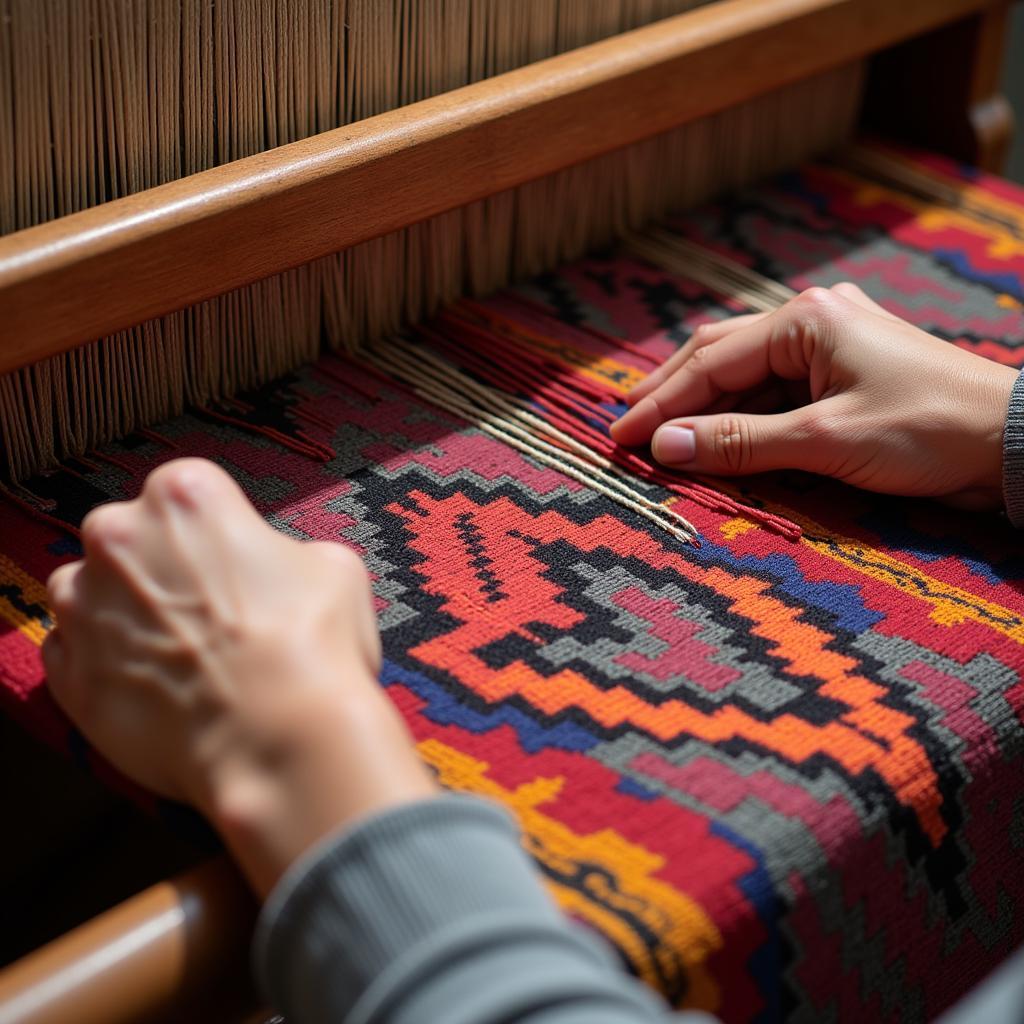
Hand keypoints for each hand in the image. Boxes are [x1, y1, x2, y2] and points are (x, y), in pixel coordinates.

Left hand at [43, 459, 435, 895]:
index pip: (187, 492)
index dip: (214, 530)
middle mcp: (116, 537)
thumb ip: (284, 552)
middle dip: (157, 565)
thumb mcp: (333, 566)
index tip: (232, 562)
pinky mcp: (67, 674)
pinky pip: (71, 654)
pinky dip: (101, 664)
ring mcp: (82, 608)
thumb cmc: (313, 643)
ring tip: (172, 651)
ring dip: (118, 610)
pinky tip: (151, 685)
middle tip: (205, 610)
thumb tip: (273, 571)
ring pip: (85, 592)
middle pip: (126, 536)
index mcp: (183, 496)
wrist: (279, 739)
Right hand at [610, 284, 1017, 508]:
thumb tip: (664, 447)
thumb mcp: (824, 440)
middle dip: (672, 396)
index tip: (620, 438)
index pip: (710, 362)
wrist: (1013, 442)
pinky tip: (715, 439)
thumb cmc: (927, 430)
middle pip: (719, 357)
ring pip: (745, 377)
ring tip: (660, 439)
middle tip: (627, 432)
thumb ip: (739, 442)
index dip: (660, 404)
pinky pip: (775, 394)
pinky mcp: (843, 376)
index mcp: (805, 320)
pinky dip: (742, 419)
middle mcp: (812, 321)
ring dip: (704, 410)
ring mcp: (829, 347)